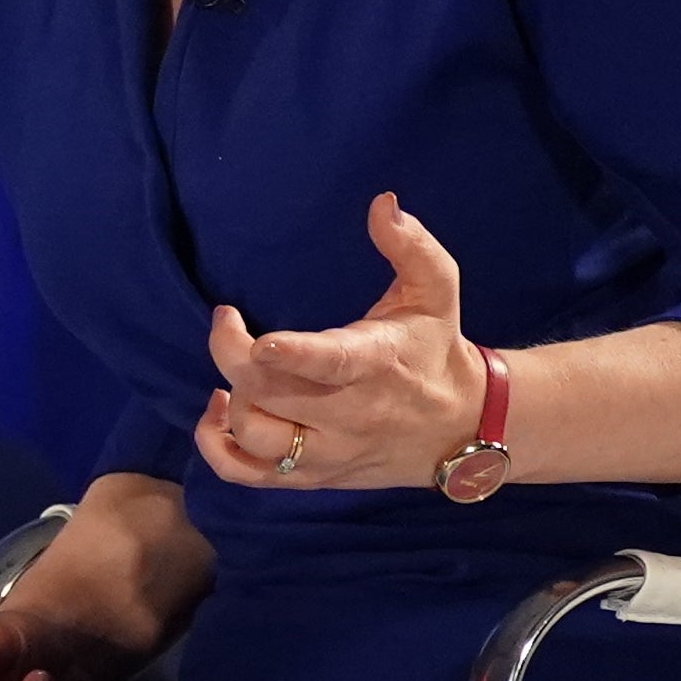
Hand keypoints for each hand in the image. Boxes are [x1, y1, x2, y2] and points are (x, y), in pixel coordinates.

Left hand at [197, 191, 481, 489]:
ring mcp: (328, 452)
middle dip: (235, 359)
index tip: (258, 338)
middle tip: (229, 323)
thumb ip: (411, 246)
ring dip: (230, 403)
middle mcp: (348, 415)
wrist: (463, 428)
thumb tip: (382, 203)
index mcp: (374, 364)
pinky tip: (218, 413)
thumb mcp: (437, 291)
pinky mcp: (313, 477)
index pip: (328, 364)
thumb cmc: (437, 349)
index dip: (290, 355)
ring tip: (236, 370)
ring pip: (257, 439)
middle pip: (270, 397)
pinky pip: (248, 476)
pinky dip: (218, 449)